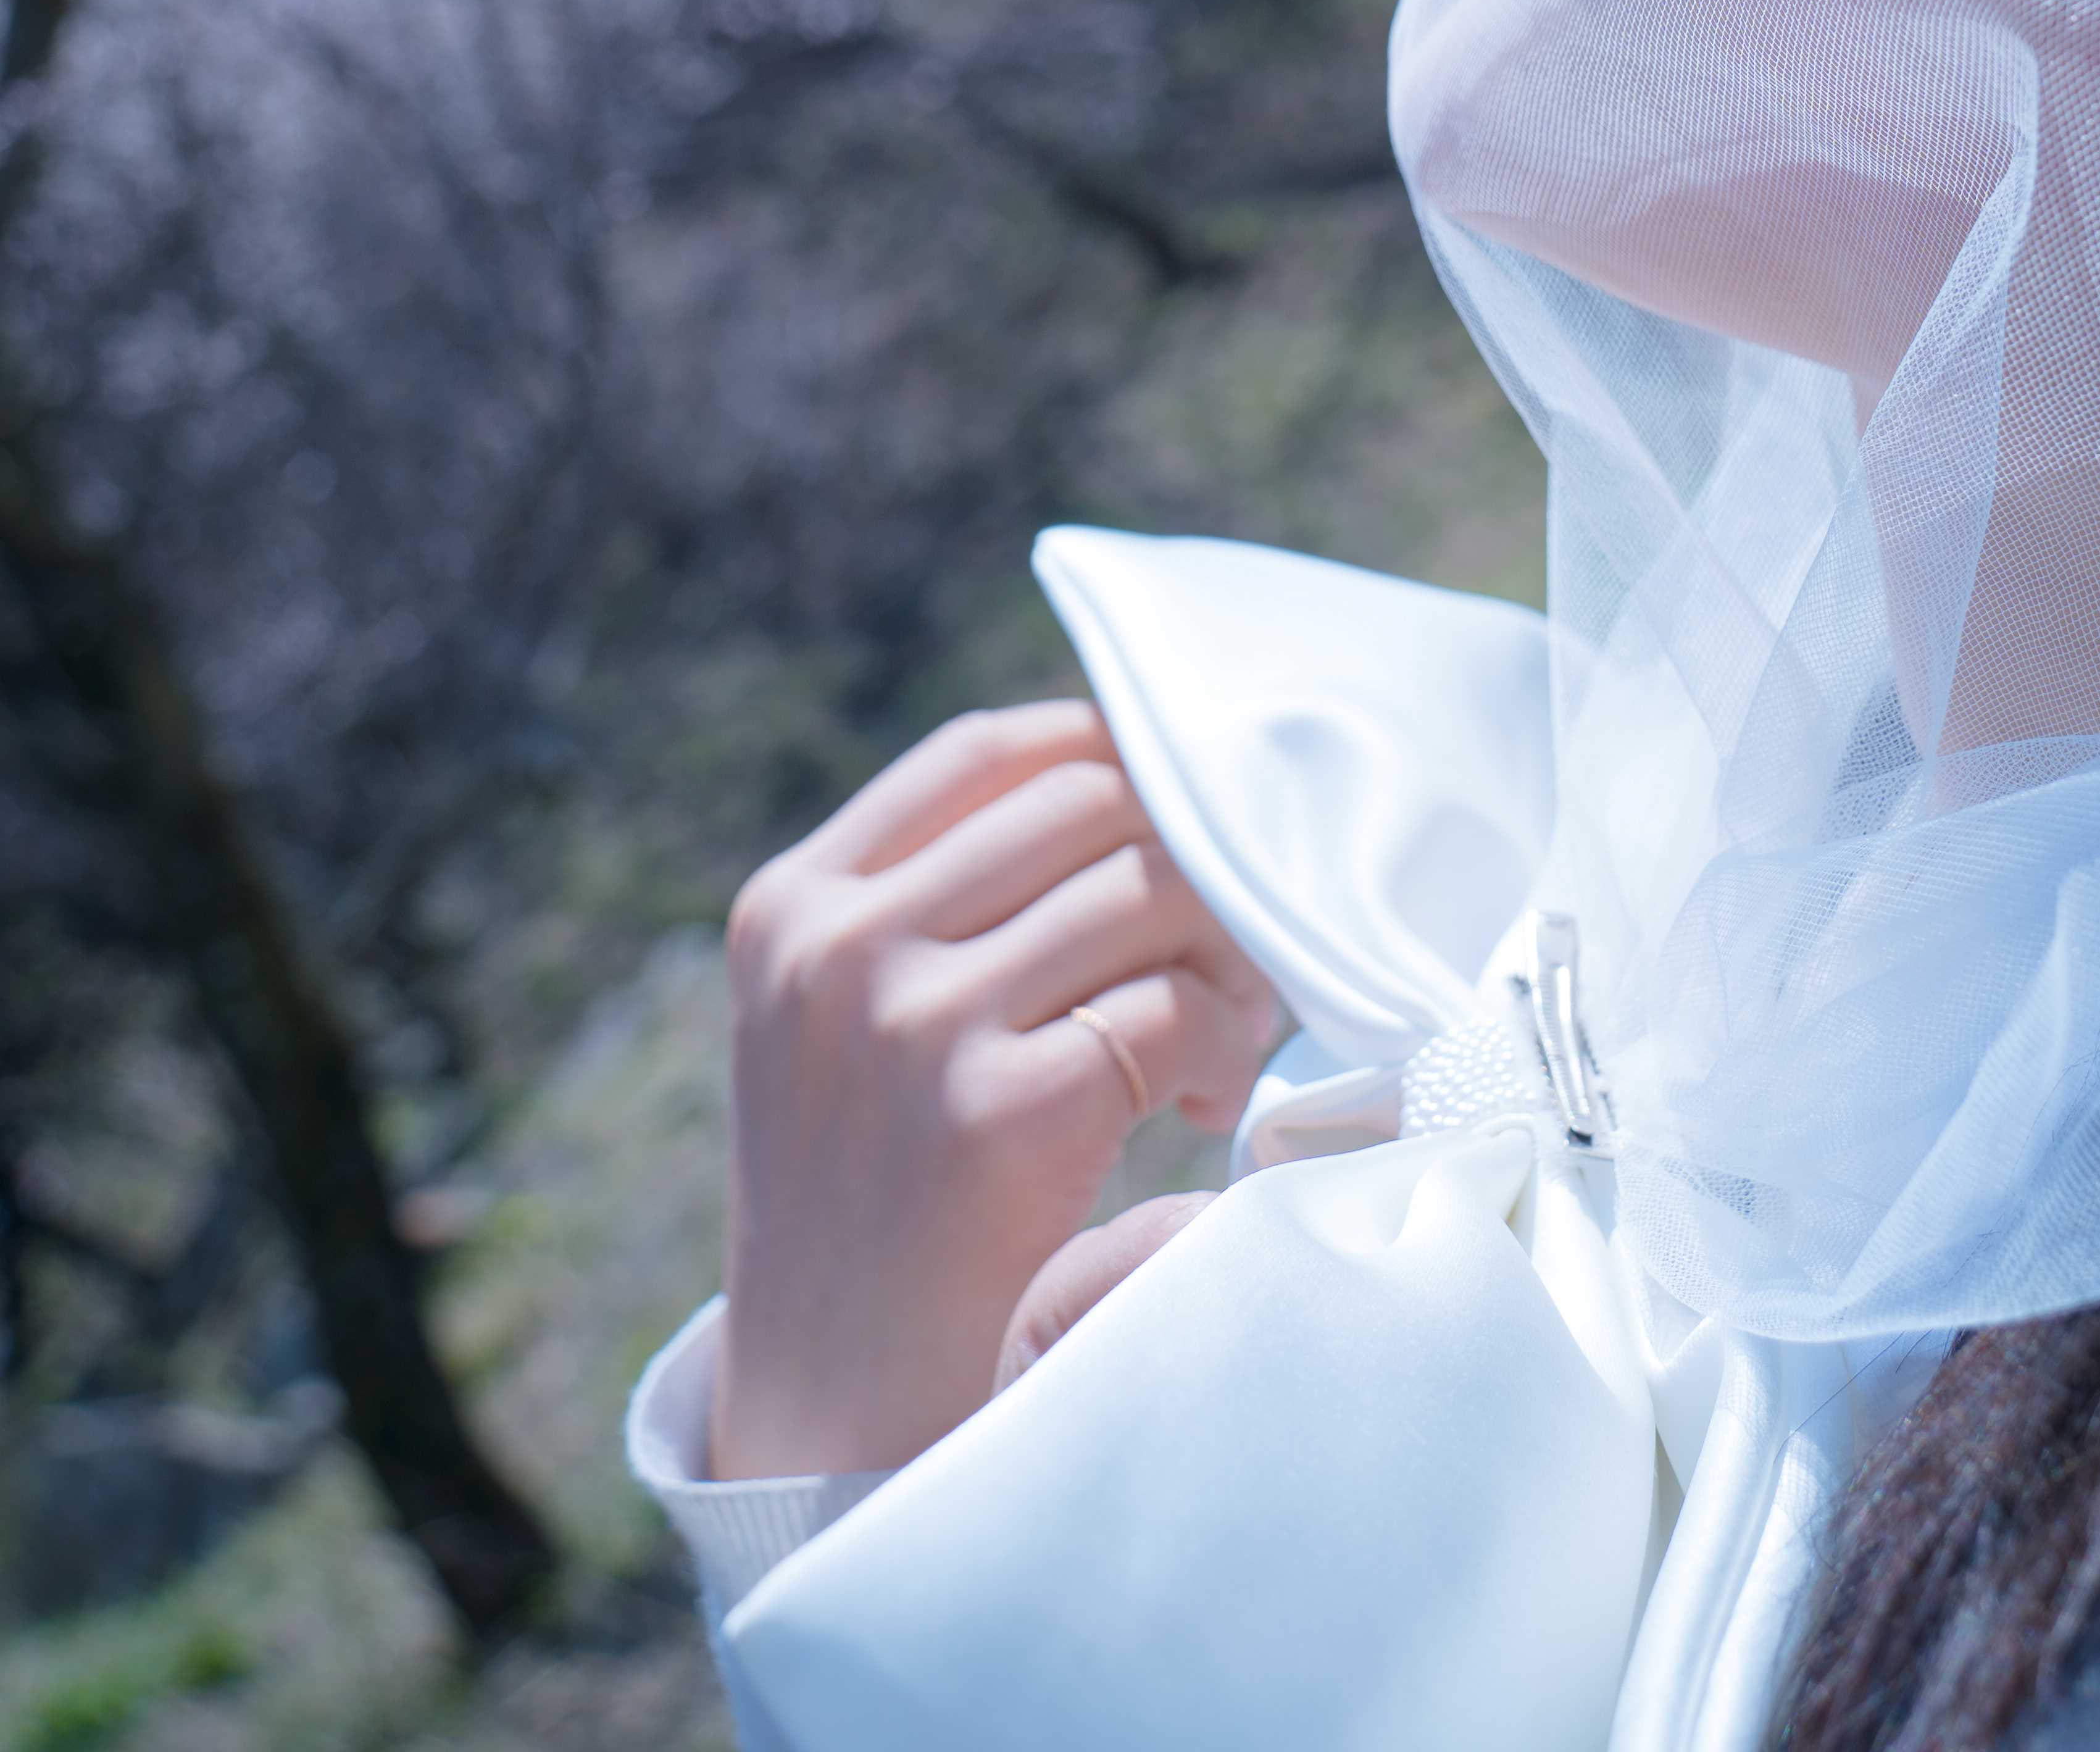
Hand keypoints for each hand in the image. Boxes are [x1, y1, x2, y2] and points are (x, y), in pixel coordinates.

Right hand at [711, 699, 1279, 1477]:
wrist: (828, 1419)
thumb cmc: (870, 1208)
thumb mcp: (841, 1026)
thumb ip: (936, 905)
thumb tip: (1128, 786)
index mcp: (792, 907)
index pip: (986, 754)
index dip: (1111, 756)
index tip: (1185, 812)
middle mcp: (839, 948)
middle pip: (1087, 803)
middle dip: (1191, 858)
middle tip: (1234, 950)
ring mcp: (911, 1026)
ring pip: (1146, 890)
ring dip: (1225, 953)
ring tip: (1227, 1036)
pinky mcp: (995, 1116)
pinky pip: (1169, 1011)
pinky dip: (1220, 1047)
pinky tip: (1198, 1113)